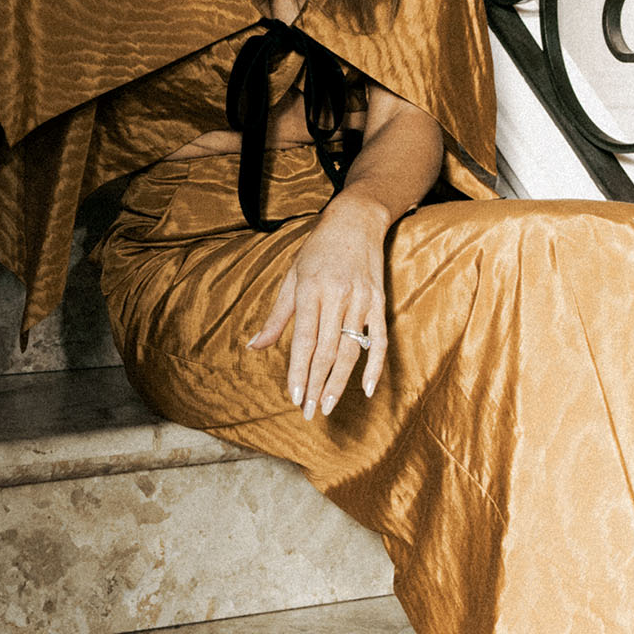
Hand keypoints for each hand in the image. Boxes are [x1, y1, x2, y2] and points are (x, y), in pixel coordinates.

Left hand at [248, 188, 389, 419]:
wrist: (355, 220)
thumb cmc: (316, 250)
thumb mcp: (291, 276)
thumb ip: (277, 315)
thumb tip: (255, 346)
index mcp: (310, 289)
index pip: (304, 340)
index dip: (299, 371)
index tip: (293, 397)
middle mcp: (337, 295)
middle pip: (327, 350)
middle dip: (316, 384)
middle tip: (309, 412)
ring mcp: (361, 299)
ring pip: (351, 349)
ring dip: (340, 382)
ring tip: (327, 406)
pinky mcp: (379, 300)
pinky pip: (378, 339)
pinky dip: (374, 365)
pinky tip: (366, 388)